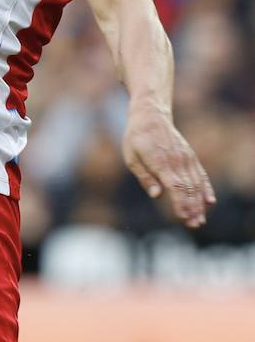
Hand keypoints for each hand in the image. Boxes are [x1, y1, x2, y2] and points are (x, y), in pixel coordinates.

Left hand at [122, 106, 214, 228]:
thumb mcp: (132, 158)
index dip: (181, 203)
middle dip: (192, 208)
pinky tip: (209, 201)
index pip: (175, 186)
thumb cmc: (137, 138)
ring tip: (200, 219)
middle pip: (188, 188)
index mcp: (160, 162)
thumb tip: (157, 195)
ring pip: (196, 183)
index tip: (183, 217)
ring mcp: (185, 158)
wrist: (151, 116)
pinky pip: (201, 174)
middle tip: (194, 225)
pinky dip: (206, 188)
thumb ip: (145, 177)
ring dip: (199, 203)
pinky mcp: (190, 156)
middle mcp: (177, 160)